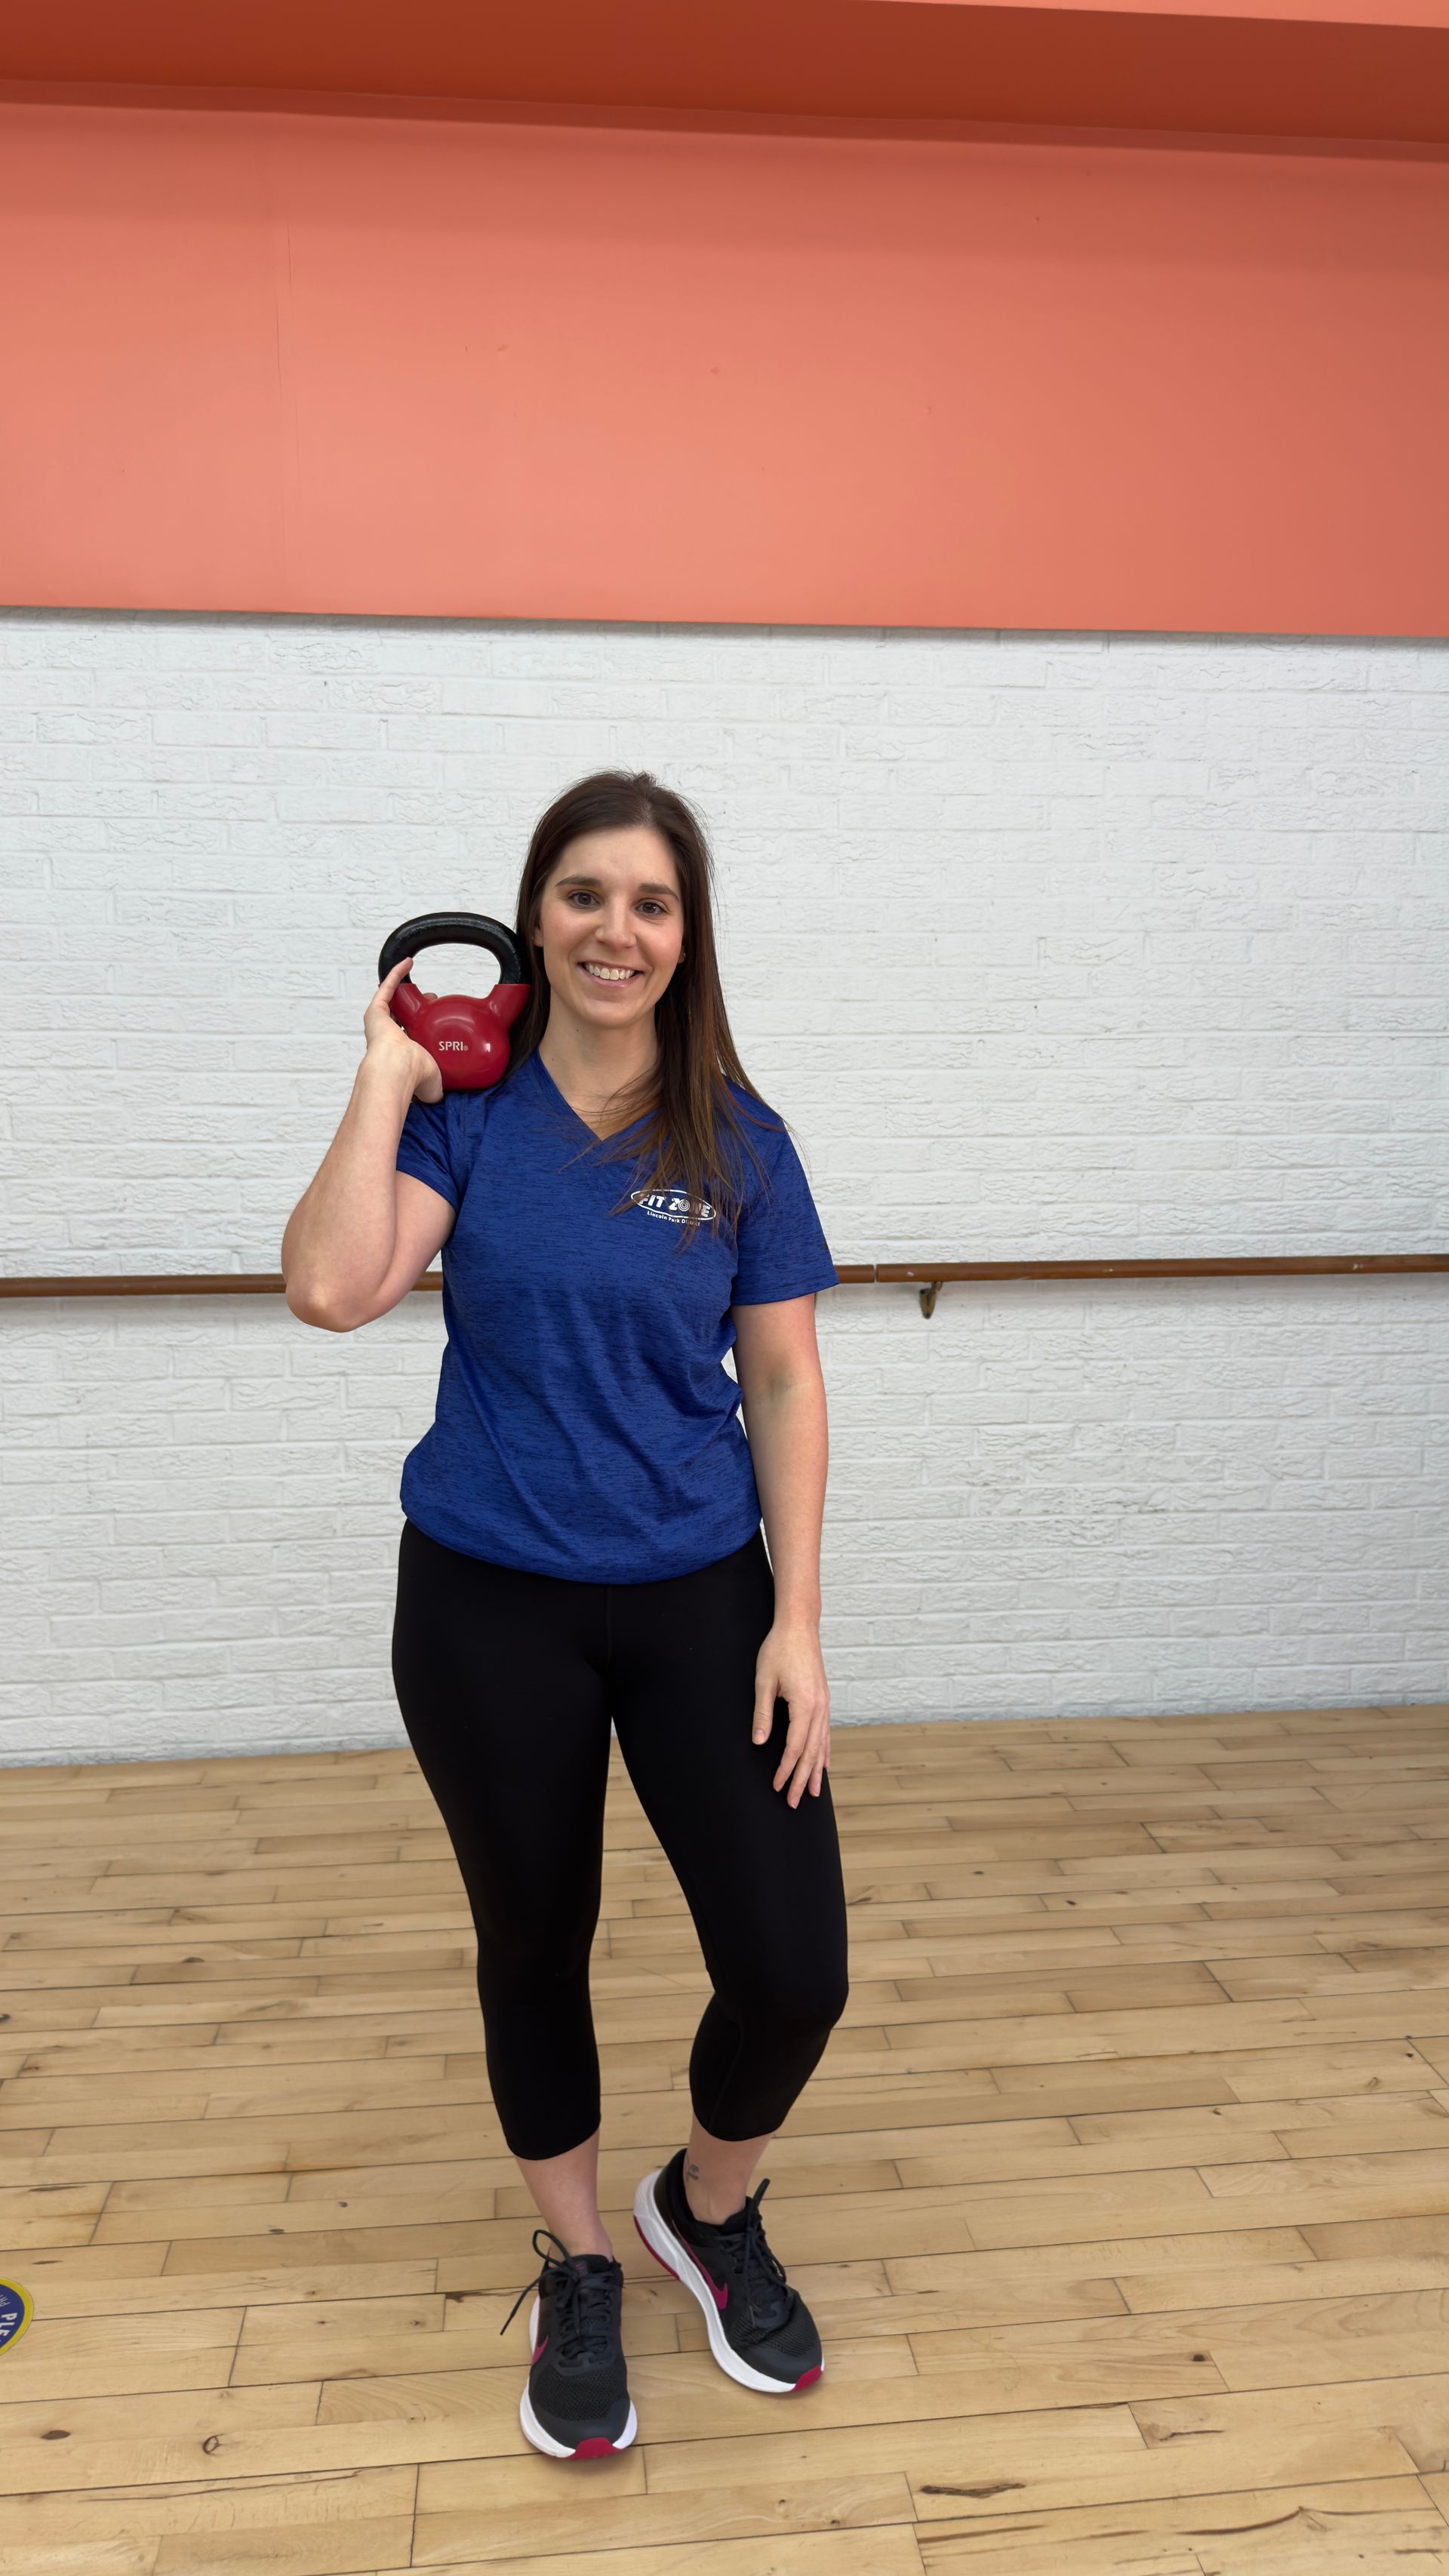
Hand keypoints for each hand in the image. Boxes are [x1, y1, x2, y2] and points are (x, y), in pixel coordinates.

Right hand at [363, 958, 443, 1104]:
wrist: (396, 1070)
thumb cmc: (410, 1077)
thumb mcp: (433, 1085)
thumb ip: (437, 1087)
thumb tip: (443, 1094)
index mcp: (400, 1056)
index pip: (409, 1040)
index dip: (421, 1031)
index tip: (435, 1025)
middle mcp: (387, 1040)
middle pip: (401, 1018)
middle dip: (416, 1008)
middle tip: (432, 1000)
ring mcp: (380, 1025)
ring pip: (391, 1002)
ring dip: (403, 990)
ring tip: (416, 979)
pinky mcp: (376, 1012)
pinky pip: (387, 988)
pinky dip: (396, 974)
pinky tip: (407, 962)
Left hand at [752, 1619, 830, 1806]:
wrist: (799, 1626)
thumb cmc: (778, 1650)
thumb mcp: (763, 1680)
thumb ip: (762, 1713)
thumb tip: (758, 1742)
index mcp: (804, 1704)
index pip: (794, 1746)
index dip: (785, 1769)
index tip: (777, 1786)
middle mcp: (819, 1708)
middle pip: (811, 1752)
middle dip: (802, 1779)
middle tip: (794, 1802)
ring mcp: (824, 1705)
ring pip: (821, 1745)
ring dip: (816, 1770)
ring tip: (812, 1793)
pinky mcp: (823, 1700)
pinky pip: (826, 1733)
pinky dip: (824, 1752)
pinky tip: (824, 1764)